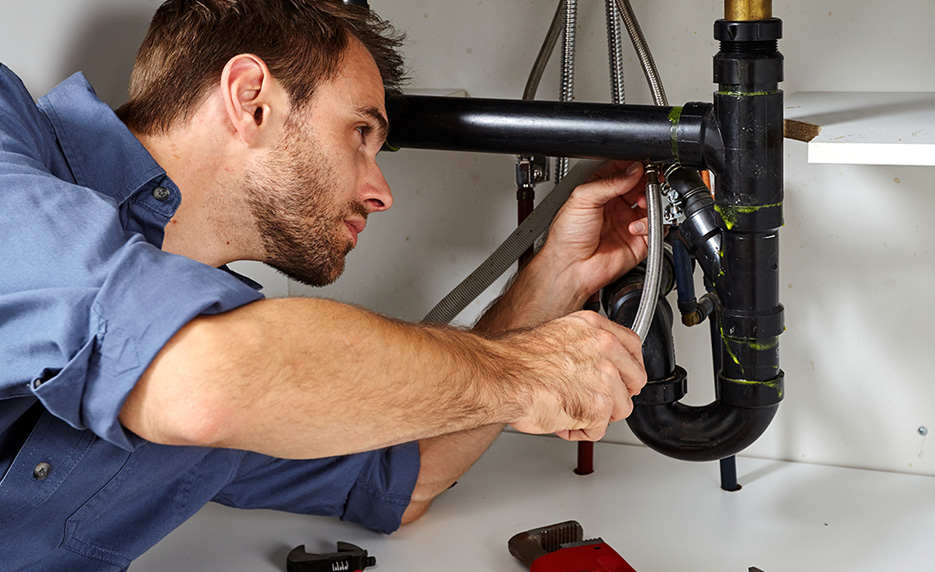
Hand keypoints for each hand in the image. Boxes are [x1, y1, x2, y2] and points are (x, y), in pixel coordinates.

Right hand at [501, 310, 645, 440]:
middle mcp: (605, 348)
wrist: (501, 378)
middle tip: (594, 400)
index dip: (629, 368)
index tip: (623, 378)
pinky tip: (561, 420)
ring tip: (569, 409)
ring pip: (620, 409)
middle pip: (635, 380)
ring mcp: (605, 378)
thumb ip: (583, 346)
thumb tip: (591, 361)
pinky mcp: (597, 407)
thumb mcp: (557, 335)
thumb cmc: (516, 361)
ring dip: (596, 416)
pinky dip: (579, 432)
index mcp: (595, 327)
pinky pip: (598, 430)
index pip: (634, 347)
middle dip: (617, 395)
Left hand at [538, 161, 649, 303]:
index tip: (643, 162)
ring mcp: (628, 222)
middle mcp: (616, 205)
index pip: (623, 170)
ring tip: (642, 202)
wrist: (570, 268)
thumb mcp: (582, 198)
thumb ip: (609, 182)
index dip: (634, 165)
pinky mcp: (638, 241)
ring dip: (651, 201)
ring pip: (652, 204)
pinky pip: (655, 227)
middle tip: (651, 179)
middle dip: (649, 181)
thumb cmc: (567, 237)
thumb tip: (633, 170)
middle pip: (642, 185)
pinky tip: (634, 227)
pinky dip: (649, 224)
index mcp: (600, 191)